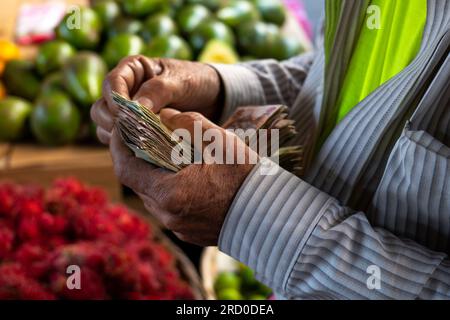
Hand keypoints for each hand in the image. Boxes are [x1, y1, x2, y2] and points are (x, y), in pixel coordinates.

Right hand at [91, 55, 221, 144]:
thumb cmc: (197, 81)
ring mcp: (127, 112)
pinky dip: (127, 146)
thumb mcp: (181, 82)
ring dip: (118, 137)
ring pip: (106, 126)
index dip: (115, 100)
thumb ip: (158, 91)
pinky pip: (120, 140)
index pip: (112, 84)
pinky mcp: (134, 129)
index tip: (126, 116)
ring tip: (139, 144)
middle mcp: (125, 90)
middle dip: (113, 122)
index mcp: (133, 70)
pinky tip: (143, 151)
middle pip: (101, 107)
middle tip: (132, 134)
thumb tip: (134, 109)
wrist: (212, 97)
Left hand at [108, 110, 255, 245]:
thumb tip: (167, 115)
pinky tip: (184, 175)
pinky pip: (168, 207)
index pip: (126, 169)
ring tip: (165, 154)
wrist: (271, 215)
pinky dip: (168, 188)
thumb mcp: (219, 141)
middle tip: (144, 136)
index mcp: (170, 194)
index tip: (123, 127)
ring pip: (152, 196)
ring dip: (152, 173)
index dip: (120, 145)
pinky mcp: (188, 232)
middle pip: (138, 182)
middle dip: (137, 157)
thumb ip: (188, 124)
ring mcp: (178, 227)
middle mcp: (168, 215)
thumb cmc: (246, 177)